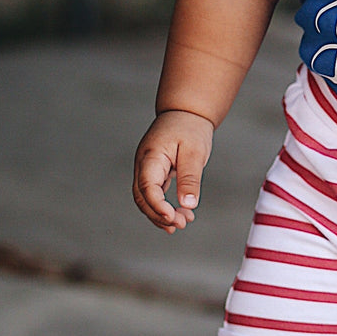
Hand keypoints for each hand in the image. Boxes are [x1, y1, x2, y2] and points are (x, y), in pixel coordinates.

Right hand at [132, 109, 214, 232]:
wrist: (186, 111)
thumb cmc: (190, 128)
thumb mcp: (194, 152)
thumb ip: (190, 178)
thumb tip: (188, 204)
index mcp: (151, 156)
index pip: (146, 186)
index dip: (157, 205)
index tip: (172, 217)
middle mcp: (144, 164)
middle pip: (142, 197)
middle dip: (158, 215)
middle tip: (180, 224)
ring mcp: (147, 168)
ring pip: (146, 198)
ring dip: (161, 213)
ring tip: (183, 222)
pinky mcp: (154, 172)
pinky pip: (154, 193)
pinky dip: (164, 206)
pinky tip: (179, 214)